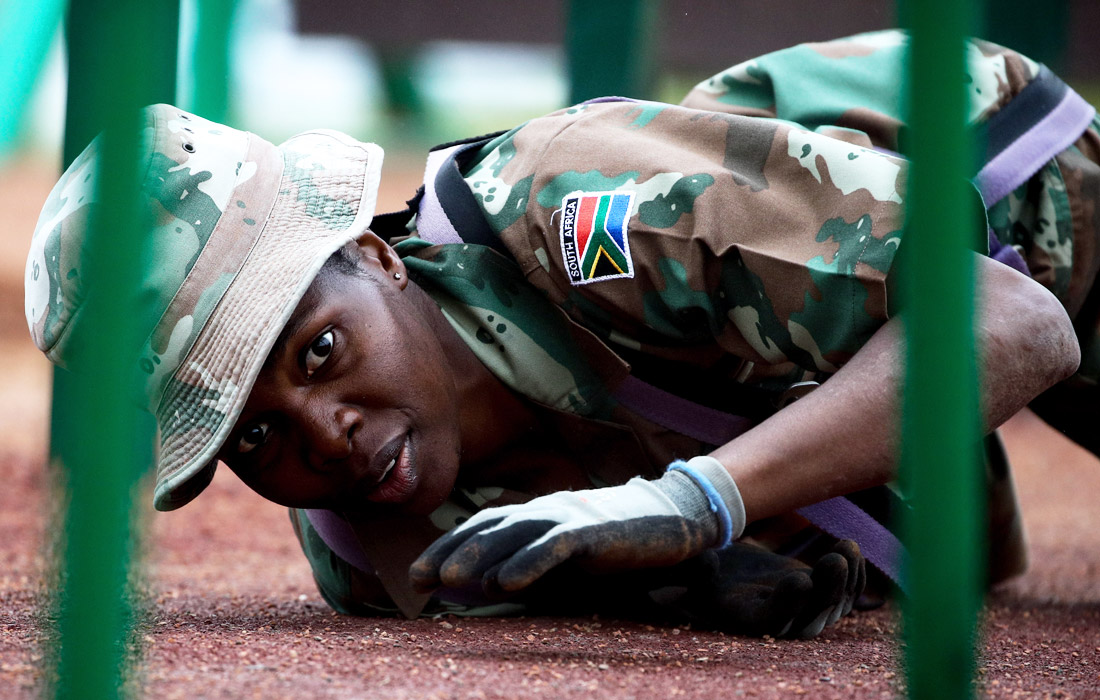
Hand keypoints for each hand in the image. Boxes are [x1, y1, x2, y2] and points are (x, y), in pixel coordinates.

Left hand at [409, 457, 745, 593]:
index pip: (481, 527)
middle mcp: (544, 509)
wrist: (673, 516)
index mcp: (536, 514)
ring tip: (449, 579)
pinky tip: (504, 582)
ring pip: (513, 534)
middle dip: (449, 553)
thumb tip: (488, 587)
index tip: (417, 577)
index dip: (447, 548)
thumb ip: (531, 565)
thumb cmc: (616, 541)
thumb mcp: (567, 556)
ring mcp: (568, 516)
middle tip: (418, 579)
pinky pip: (554, 546)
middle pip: (487, 528)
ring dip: (478, 556)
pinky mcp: (593, 530)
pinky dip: (527, 563)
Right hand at [659, 539, 866, 637]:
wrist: (726, 572)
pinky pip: (845, 593)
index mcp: (748, 620)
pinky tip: (850, 548)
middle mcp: (782, 624)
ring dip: (845, 578)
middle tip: (835, 560)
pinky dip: (853, 574)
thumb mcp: (690, 571)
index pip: (773, 620)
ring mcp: (805, 613)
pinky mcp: (821, 598)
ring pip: (835, 605)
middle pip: (811, 616)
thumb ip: (694, 570)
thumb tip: (707, 561)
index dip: (788, 603)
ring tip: (847, 547)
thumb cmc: (704, 572)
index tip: (798, 578)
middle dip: (826, 589)